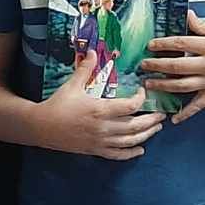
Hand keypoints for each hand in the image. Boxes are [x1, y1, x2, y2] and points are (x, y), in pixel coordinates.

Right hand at [35, 61, 164, 159]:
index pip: (130, 106)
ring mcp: (100, 141)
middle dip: (152, 120)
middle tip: (162, 114)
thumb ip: (85, 69)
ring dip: (146, 135)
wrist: (41, 127)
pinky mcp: (95, 150)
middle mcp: (103, 127)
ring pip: (130, 141)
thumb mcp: (72, 85)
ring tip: (157, 128)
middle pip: (135, 126)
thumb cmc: (57, 104)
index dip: (141, 99)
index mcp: (100, 109)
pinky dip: (131, 153)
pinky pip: (117, 155)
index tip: (143, 92)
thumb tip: (92, 50)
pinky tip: (140, 149)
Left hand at [142, 11, 204, 123]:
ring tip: (148, 84)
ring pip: (181, 85)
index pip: (180, 43)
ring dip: (163, 85)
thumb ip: (203, 26)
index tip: (150, 45)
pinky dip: (185, 114)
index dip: (162, 44)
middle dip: (156, 65)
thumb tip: (186, 14)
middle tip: (143, 65)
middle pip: (176, 65)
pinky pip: (197, 106)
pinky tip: (173, 118)